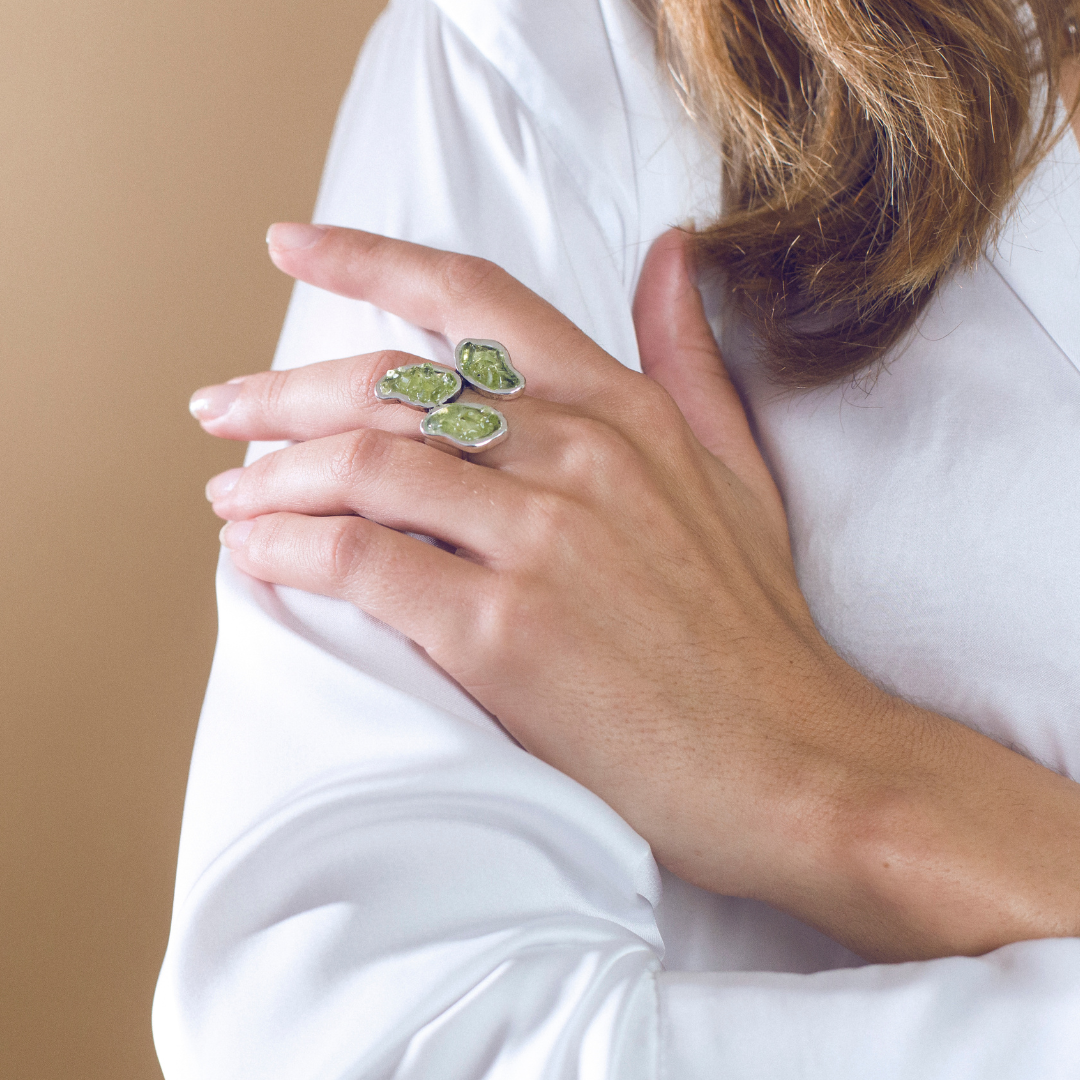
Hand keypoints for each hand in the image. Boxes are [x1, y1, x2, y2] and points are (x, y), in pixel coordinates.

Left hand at [192, 223, 1079, 961]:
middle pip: (390, 386)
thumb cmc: (755, 629)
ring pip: (363, 467)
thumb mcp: (735, 471)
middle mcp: (577, 456)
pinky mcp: (503, 632)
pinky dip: (291, 551)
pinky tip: (258, 555)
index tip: (292, 247)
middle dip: (284, 393)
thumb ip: (687, 359)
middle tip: (226, 410)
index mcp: (624, 410)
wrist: (790, 759)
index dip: (367, 258)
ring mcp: (540, 541)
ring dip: (274, 477)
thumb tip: (667, 255)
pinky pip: (360, 564)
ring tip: (233, 496)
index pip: (473, 299)